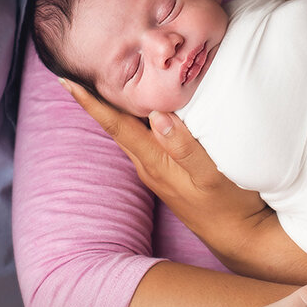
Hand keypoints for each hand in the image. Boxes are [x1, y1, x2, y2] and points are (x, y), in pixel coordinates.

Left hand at [62, 79, 300, 273]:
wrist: (238, 237)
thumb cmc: (228, 204)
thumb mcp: (210, 175)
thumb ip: (184, 146)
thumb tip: (157, 116)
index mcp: (153, 162)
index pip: (115, 126)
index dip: (91, 103)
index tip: (67, 81)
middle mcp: (148, 166)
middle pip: (116, 125)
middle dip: (98, 99)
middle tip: (81, 69)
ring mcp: (157, 170)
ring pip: (130, 130)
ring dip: (117, 107)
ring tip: (107, 80)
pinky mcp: (169, 170)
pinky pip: (145, 137)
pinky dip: (139, 117)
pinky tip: (146, 106)